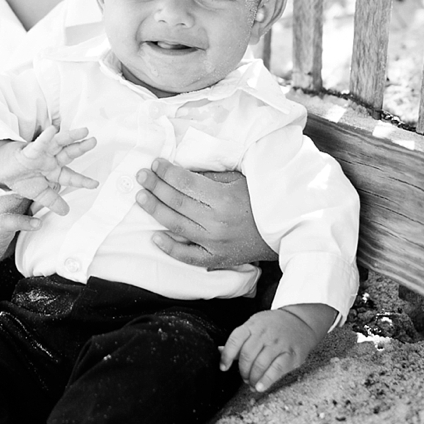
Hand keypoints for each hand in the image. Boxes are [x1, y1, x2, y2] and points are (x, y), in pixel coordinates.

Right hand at [0, 126, 97, 215]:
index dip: (82, 180)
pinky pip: (39, 144)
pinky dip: (46, 137)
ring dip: (71, 136)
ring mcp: (42, 154)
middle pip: (69, 154)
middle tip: (94, 141)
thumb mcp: (39, 194)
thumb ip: (52, 201)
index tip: (95, 184)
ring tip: (84, 131)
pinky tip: (53, 130)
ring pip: (59, 143)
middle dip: (81, 148)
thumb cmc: (21, 179)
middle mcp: (50, 160)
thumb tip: (66, 212)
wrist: (2, 172)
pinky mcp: (29, 151)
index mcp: (54, 172)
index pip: (71, 176)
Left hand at [135, 162, 277, 269]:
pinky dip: (169, 248)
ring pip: (176, 226)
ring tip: (141, 197)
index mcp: (224, 199)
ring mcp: (215, 243)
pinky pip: (187, 256)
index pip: (186, 183)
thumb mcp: (239, 180)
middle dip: (155, 187)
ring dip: (155, 210)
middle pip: (177, 203)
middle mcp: (217, 222)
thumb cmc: (259, 201)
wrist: (282, 231)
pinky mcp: (216, 259)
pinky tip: (155, 236)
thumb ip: (209, 177)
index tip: (155, 164)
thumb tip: (179, 171)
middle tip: (141, 176)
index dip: (167, 172)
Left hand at [219, 304, 334, 392]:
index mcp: (252, 325)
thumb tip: (219, 351)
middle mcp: (264, 333)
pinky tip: (260, 387)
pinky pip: (276, 369)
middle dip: (242, 370)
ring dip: (253, 378)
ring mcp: (278, 343)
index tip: (223, 368)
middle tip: (244, 378)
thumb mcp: (254, 326)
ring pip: (260, 364)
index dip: (227, 356)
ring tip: (252, 383)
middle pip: (247, 355)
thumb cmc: (273, 326)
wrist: (301, 321)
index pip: (235, 340)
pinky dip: (266, 380)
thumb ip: (239, 340)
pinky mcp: (291, 354)